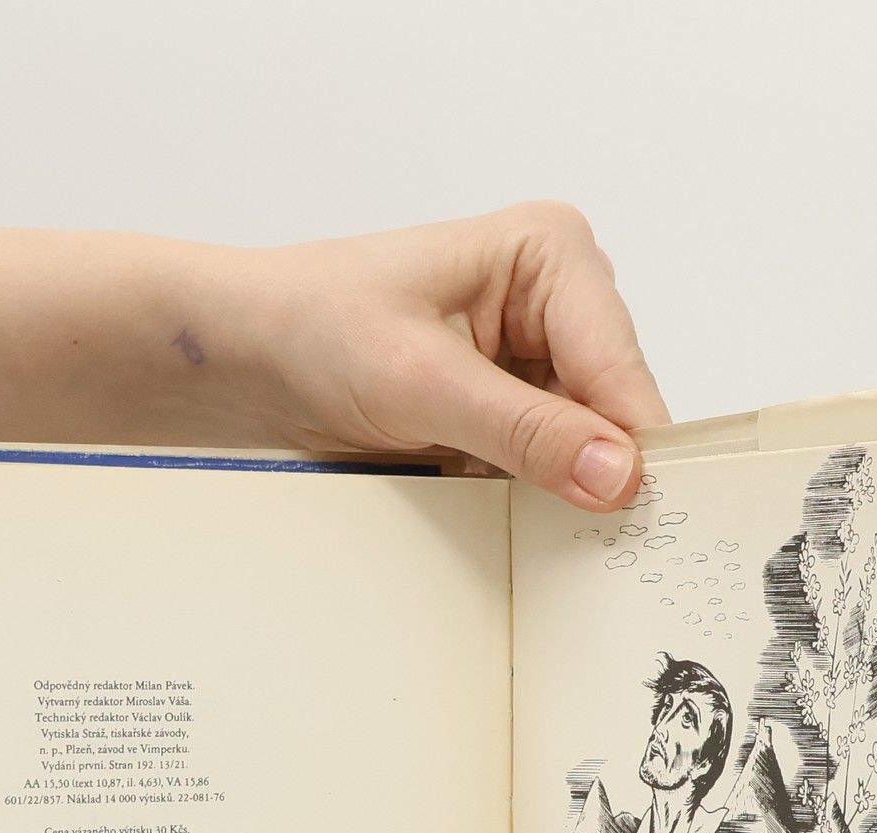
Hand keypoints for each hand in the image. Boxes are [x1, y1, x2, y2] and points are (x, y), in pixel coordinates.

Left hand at [234, 201, 670, 510]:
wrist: (245, 356)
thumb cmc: (314, 329)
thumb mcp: (423, 383)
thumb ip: (526, 431)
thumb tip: (617, 474)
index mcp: (552, 254)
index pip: (622, 368)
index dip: (631, 449)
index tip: (631, 518)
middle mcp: (557, 300)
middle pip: (613, 411)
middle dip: (590, 471)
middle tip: (568, 534)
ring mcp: (535, 358)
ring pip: (584, 449)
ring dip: (551, 490)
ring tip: (503, 507)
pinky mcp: (507, 406)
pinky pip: (544, 467)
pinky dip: (523, 496)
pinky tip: (487, 504)